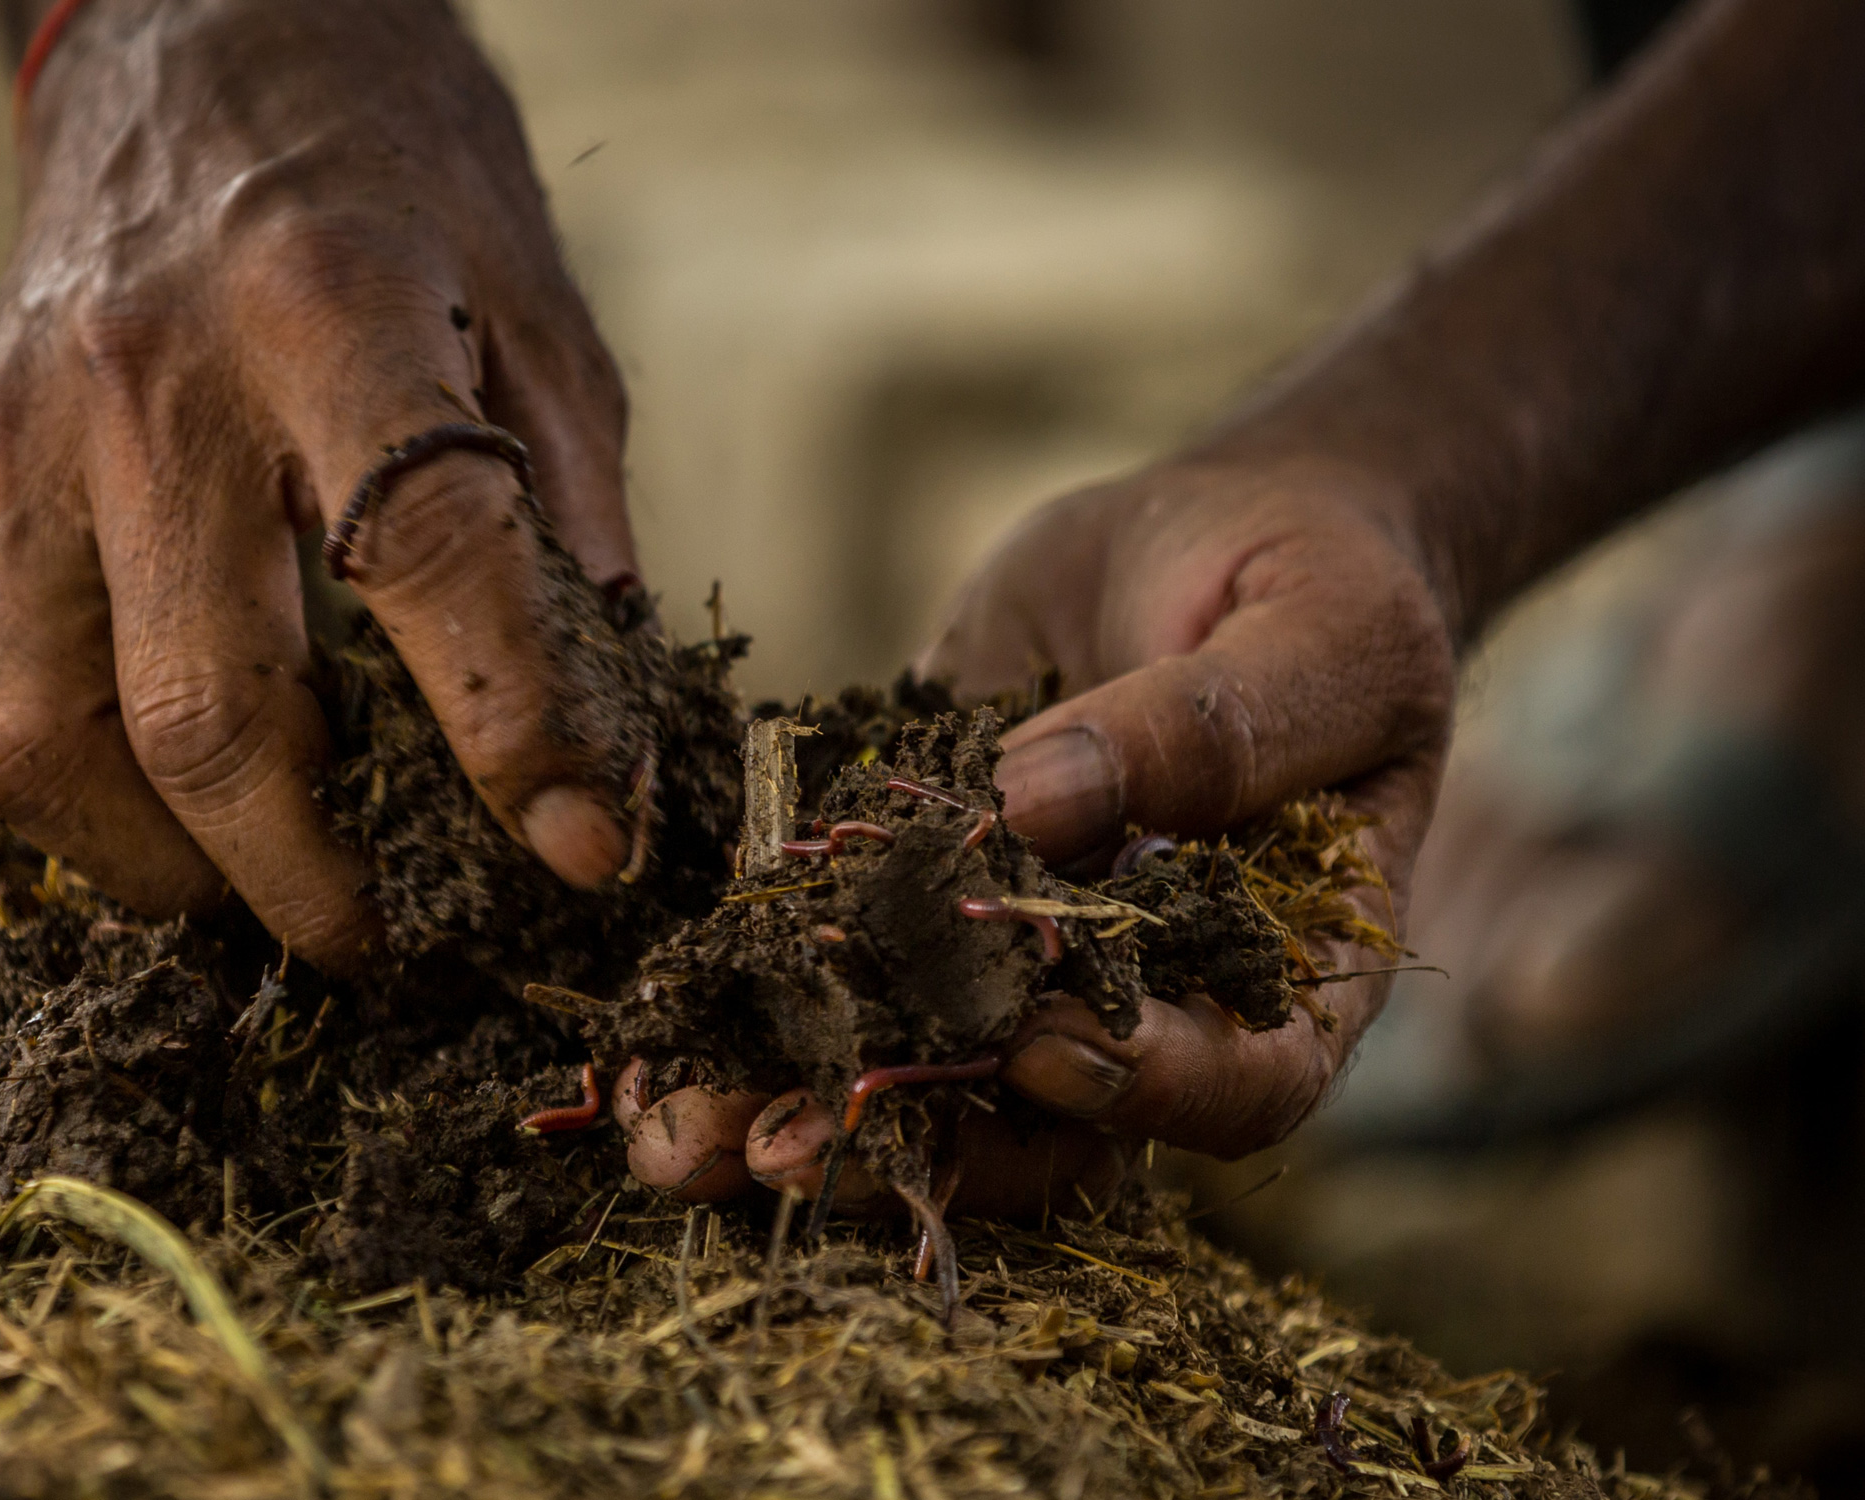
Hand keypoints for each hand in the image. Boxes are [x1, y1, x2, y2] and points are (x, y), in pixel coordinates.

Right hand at [0, 0, 637, 968]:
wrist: (187, 37)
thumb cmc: (388, 178)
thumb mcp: (533, 301)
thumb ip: (562, 515)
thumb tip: (599, 745)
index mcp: (325, 304)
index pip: (427, 561)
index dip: (518, 736)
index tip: (582, 856)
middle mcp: (142, 377)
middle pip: (201, 716)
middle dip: (311, 881)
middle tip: (389, 938)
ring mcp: (12, 436)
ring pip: (38, 747)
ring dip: (164, 870)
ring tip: (259, 878)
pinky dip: (77, 798)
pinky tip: (168, 791)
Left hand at [621, 455, 1456, 1212]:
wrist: (1212, 538)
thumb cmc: (1316, 587)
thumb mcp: (1321, 639)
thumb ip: (1212, 729)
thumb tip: (1041, 803)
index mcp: (1293, 978)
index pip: (1242, 1084)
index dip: (1147, 1091)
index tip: (1042, 1050)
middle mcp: (1148, 1007)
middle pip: (1042, 1126)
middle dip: (907, 1149)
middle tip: (775, 1155)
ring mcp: (1021, 965)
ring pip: (916, 1075)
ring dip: (789, 1105)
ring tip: (665, 1133)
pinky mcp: (916, 899)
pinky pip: (834, 964)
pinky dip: (745, 997)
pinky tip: (649, 1017)